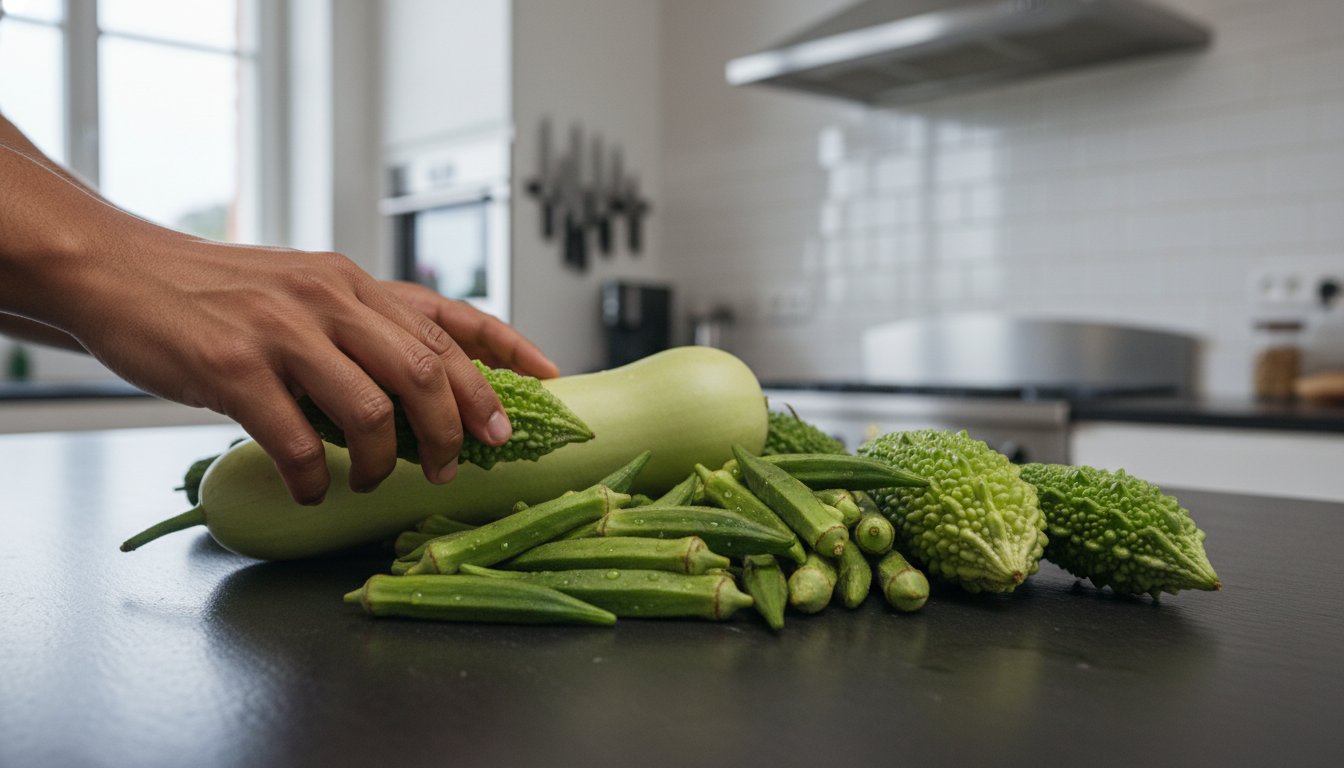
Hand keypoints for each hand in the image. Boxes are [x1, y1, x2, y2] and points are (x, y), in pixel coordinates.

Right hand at [59, 232, 532, 503]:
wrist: (120, 271)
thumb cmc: (219, 295)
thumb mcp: (304, 292)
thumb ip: (360, 328)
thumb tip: (423, 388)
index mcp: (355, 284)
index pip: (452, 315)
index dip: (509, 350)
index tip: (552, 382)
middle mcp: (331, 299)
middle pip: (427, 370)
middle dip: (456, 427)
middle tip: (456, 464)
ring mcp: (285, 332)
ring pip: (374, 410)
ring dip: (384, 461)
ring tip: (373, 479)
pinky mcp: (236, 368)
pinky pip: (298, 441)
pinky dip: (312, 478)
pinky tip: (308, 489)